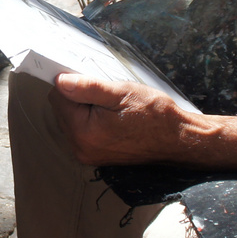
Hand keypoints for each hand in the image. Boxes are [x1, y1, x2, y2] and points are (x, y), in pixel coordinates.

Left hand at [50, 72, 194, 165]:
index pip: (58, 97)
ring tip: (113, 107)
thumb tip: (60, 81)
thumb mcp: (121, 93)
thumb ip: (87, 87)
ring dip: (86, 108)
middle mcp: (81, 148)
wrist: (177, 139)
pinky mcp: (96, 156)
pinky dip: (93, 120)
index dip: (74, 83)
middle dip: (80, 97)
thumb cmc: (154, 115)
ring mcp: (88, 154)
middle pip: (63, 110)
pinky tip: (113, 117)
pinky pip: (83, 131)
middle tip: (109, 95)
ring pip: (72, 120)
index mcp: (83, 132)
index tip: (95, 82)